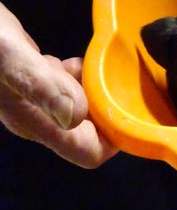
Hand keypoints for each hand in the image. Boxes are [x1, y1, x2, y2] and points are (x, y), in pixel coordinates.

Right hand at [0, 3, 117, 167]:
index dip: (117, 137)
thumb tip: (76, 116)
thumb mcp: (11, 57)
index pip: (89, 153)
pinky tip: (79, 57)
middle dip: (113, 110)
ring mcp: (35, 100)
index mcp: (36, 122)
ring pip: (84, 108)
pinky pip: (70, 87)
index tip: (132, 107)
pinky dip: (82, 75)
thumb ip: (41, 84)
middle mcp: (39, 118)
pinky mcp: (34, 80)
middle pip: (92, 132)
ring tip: (103, 65)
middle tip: (121, 78)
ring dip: (99, 90)